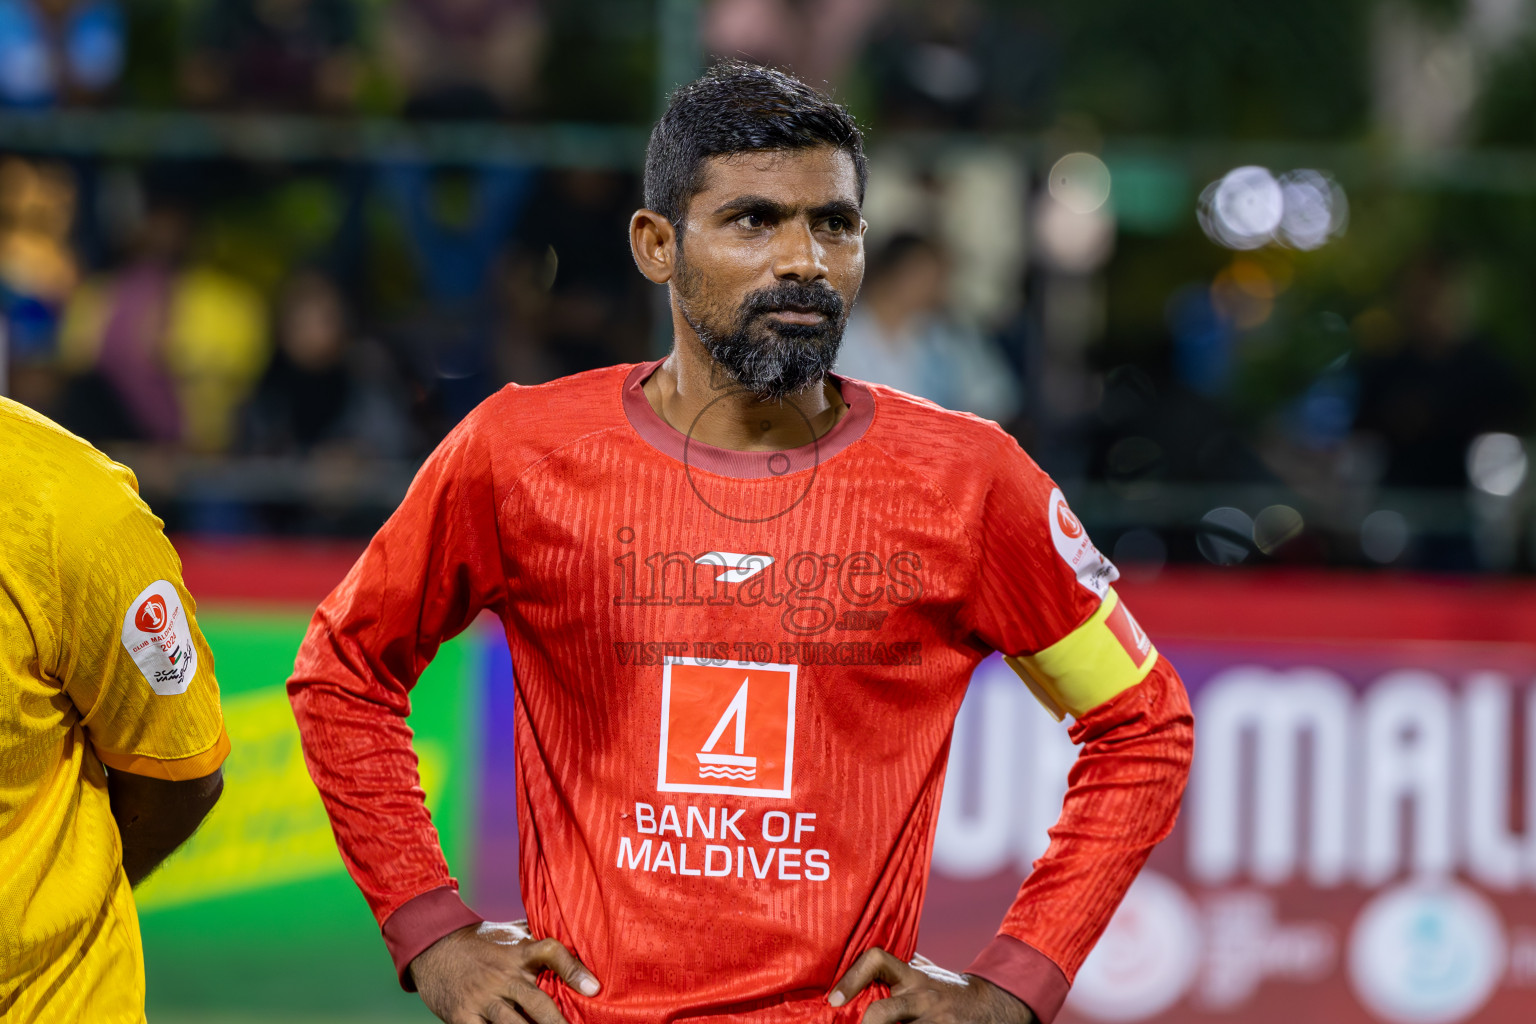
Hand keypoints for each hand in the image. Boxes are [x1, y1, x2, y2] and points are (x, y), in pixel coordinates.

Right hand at [409, 920, 600, 1023]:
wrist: (432, 946)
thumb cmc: (479, 942)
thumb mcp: (509, 933)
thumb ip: (536, 937)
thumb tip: (572, 931)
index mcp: (518, 953)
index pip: (550, 953)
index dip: (573, 969)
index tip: (594, 988)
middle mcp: (502, 976)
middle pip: (537, 1002)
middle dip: (558, 1023)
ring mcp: (482, 998)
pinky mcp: (462, 1017)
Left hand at [828, 948, 1035, 1023]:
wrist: (988, 1006)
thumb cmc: (945, 989)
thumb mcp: (923, 972)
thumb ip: (897, 968)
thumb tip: (857, 955)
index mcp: (910, 976)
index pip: (876, 960)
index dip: (851, 977)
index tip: (834, 999)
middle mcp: (921, 996)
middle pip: (882, 1013)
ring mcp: (934, 1020)